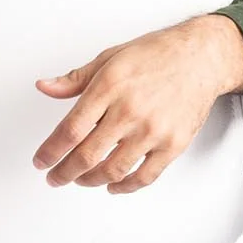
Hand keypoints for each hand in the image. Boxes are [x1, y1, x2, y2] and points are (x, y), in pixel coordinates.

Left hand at [31, 19, 235, 192]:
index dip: (50, 151)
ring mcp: (153, 130)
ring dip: (90, 180)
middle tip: (55, 177)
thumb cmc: (156, 55)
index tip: (41, 161)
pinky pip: (145, 176)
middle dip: (64, 172)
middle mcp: (130, 110)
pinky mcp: (173, 144)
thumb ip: (74, 79)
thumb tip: (45, 87)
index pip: (70, 130)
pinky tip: (113, 185)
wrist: (201, 58)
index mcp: (110, 87)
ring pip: (113, 170)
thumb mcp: (109, 58)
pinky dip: (125, 186)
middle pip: (87, 155)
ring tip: (81, 179)